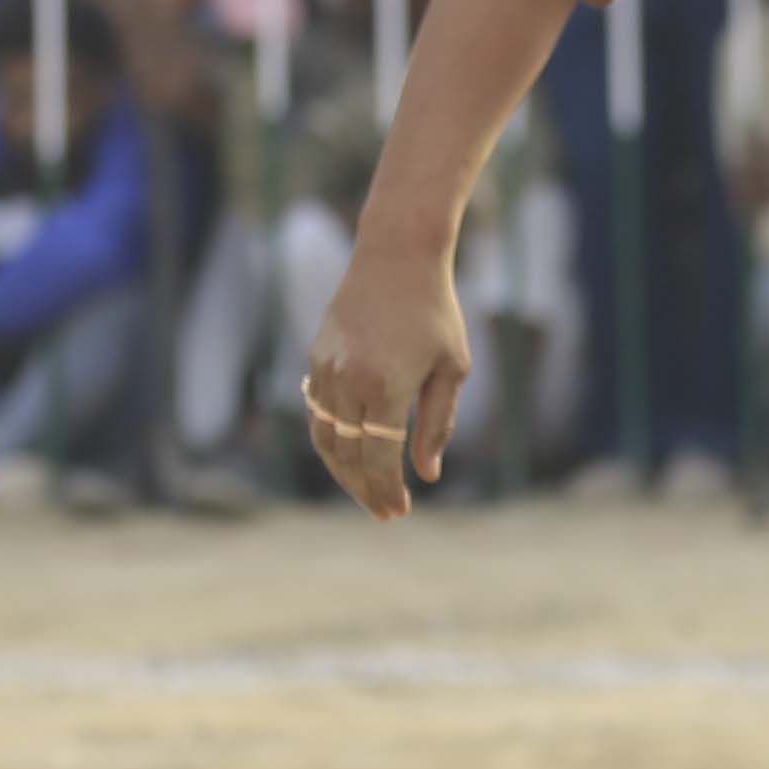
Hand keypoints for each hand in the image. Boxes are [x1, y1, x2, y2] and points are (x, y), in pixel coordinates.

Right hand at [302, 250, 466, 516]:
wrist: (396, 255)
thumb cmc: (436, 311)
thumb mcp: (452, 368)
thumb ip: (437, 423)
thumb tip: (427, 475)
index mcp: (384, 385)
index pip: (378, 458)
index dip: (387, 491)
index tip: (400, 511)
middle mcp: (347, 380)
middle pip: (347, 456)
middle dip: (365, 490)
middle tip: (385, 513)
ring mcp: (325, 368)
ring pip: (324, 438)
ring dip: (342, 472)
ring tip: (366, 491)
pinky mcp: (316, 357)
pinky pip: (316, 412)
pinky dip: (330, 441)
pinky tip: (349, 455)